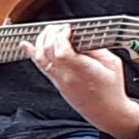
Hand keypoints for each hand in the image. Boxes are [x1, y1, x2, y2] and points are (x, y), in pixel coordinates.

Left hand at [20, 21, 138, 136]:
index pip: (60, 49)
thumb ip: (97, 49)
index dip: (60, 35)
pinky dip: (31, 53)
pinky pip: (40, 66)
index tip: (67, 28)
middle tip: (58, 27)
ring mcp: (58, 80)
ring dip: (41, 40)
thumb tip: (83, 37)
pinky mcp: (56, 83)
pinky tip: (26, 45)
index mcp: (81, 70)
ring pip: (40, 57)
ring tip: (48, 31)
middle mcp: (66, 75)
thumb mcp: (112, 64)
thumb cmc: (112, 89)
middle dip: (50, 34)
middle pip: (48, 50)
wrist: (106, 112)